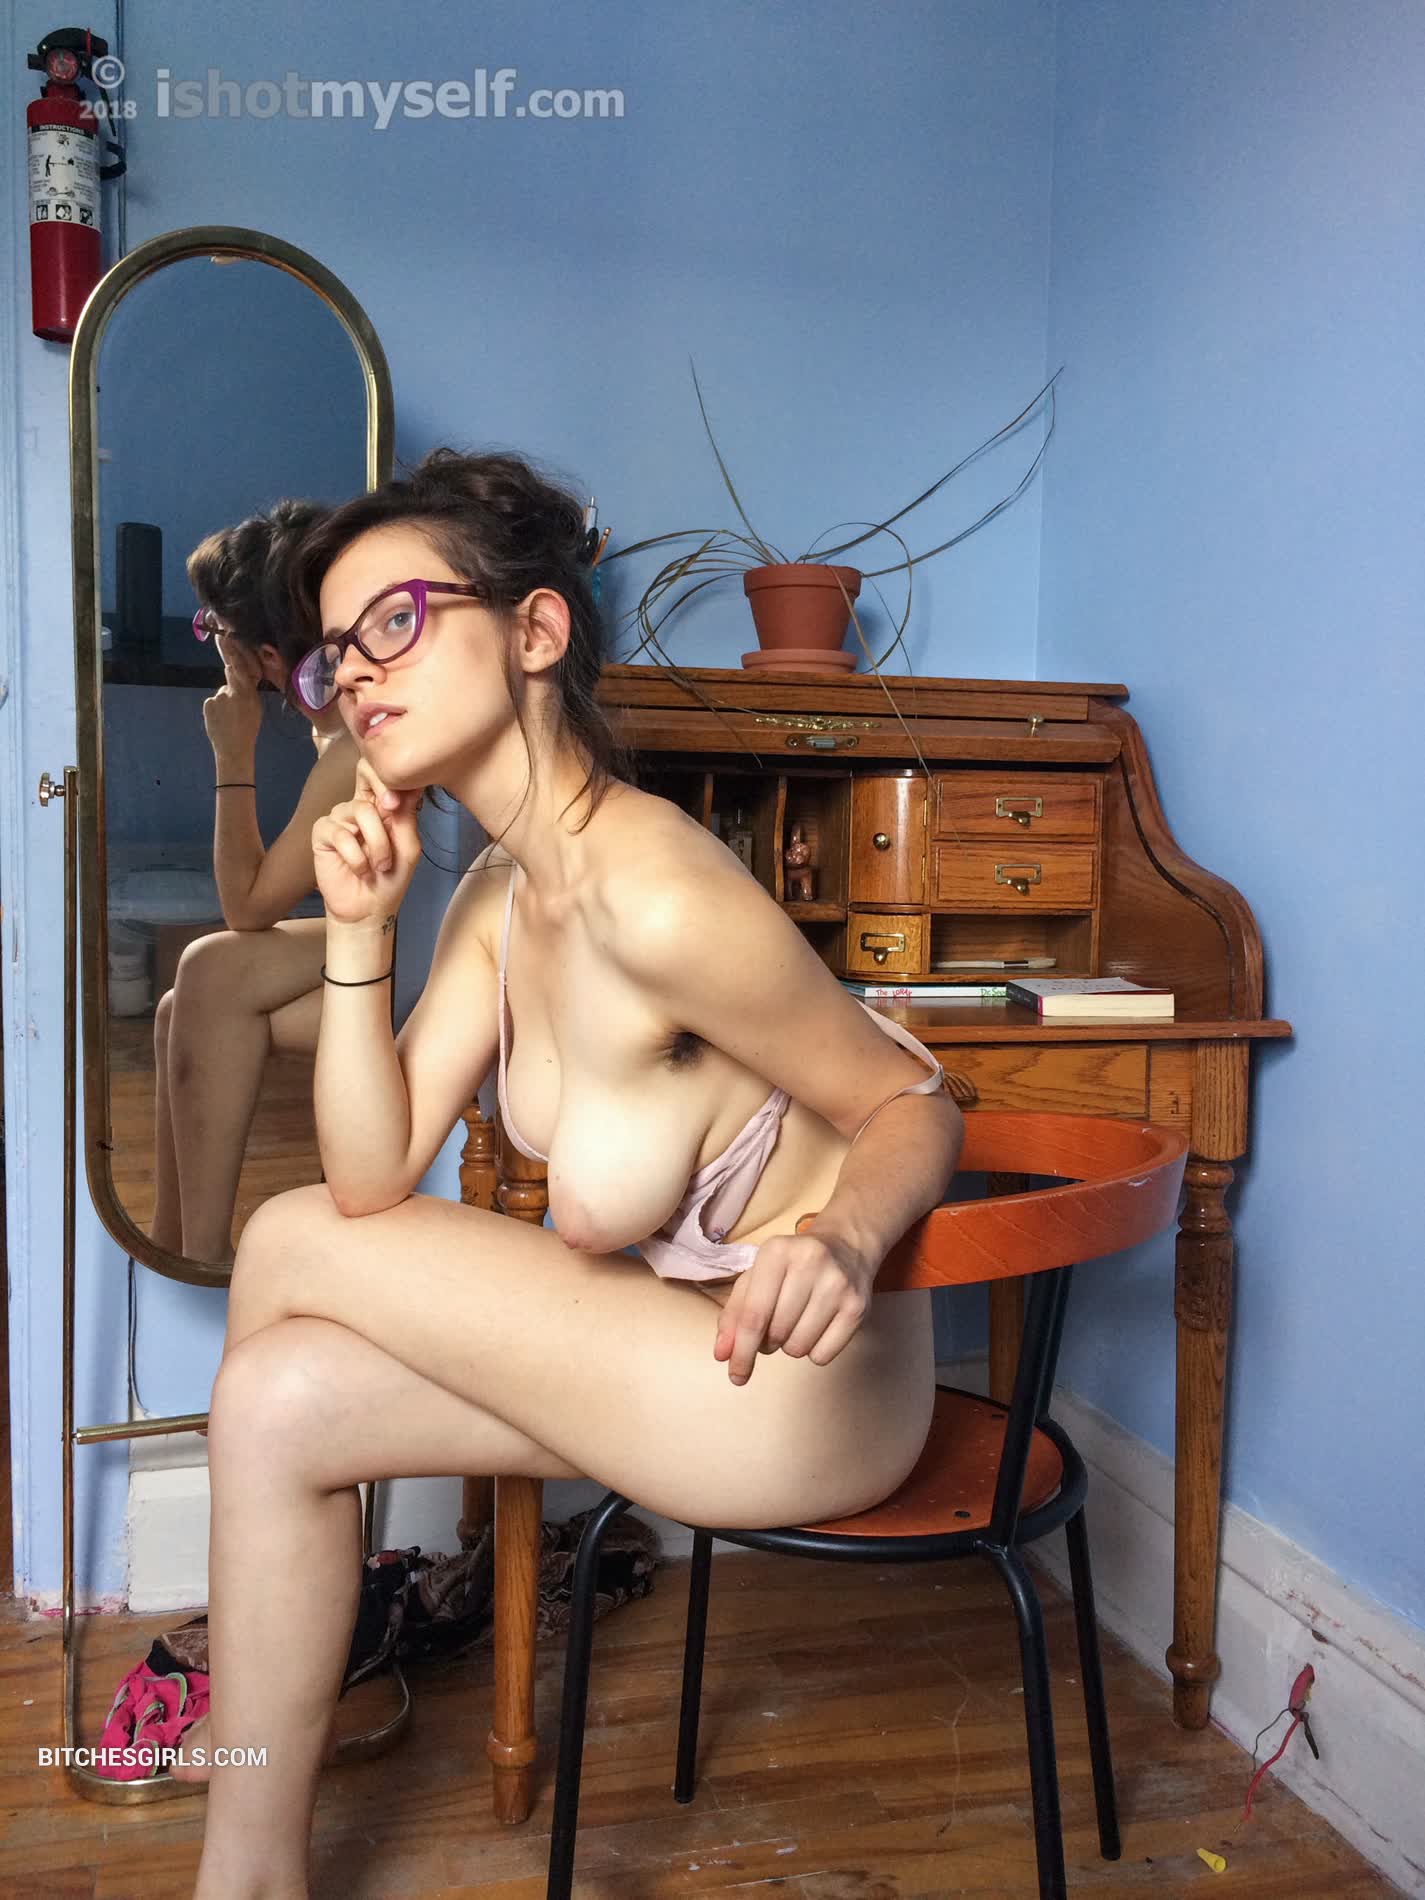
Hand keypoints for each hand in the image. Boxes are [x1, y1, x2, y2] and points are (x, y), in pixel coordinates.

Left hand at [202, 633, 263, 758]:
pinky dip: (216, 708)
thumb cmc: (248, 728)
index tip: (226, 638)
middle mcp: (231, 692)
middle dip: (233, 687)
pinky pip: (213, 701)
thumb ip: (248, 690)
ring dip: (225, 701)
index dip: (232, 653)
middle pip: (230, 678)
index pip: (239, 668)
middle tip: (236, 705)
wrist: (233, 749)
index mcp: (247, 693)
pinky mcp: (207, 704)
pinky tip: (221, 719)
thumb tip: (243, 677)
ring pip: (222, 693)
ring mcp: (217, 698)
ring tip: (230, 717)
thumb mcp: (255, 708)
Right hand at [312, 757, 423, 926]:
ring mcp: (339, 818)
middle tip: (394, 828)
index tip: (403, 799)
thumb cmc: (391, 879)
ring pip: (360, 810)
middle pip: (367, 777)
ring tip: (380, 865)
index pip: (377, 771)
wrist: (369, 908)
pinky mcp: (322, 833)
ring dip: (377, 843)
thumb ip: (406, 816)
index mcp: (380, 805)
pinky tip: (360, 870)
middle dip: (387, 801)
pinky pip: (341, 833)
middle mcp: (358, 806)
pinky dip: (356, 856)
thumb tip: (408, 786)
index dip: (390, 775)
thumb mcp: (408, 846)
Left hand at [712, 1225, 874, 1385]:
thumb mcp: (757, 1276)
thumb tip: (722, 1354)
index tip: (735, 1374)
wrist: (847, 1244)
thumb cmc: (791, 1265)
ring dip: (791, 1345)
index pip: (753, 1315)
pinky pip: (823, 1355)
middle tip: (775, 1325)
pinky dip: (814, 1351)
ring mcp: (837, 1285)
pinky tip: (817, 1326)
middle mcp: (809, 1263)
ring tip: (798, 1321)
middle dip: (768, 1342)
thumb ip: (733, 1314)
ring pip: (799, 1347)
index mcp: (776, 1251)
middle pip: (776, 1334)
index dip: (741, 1351)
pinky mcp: (858, 1306)